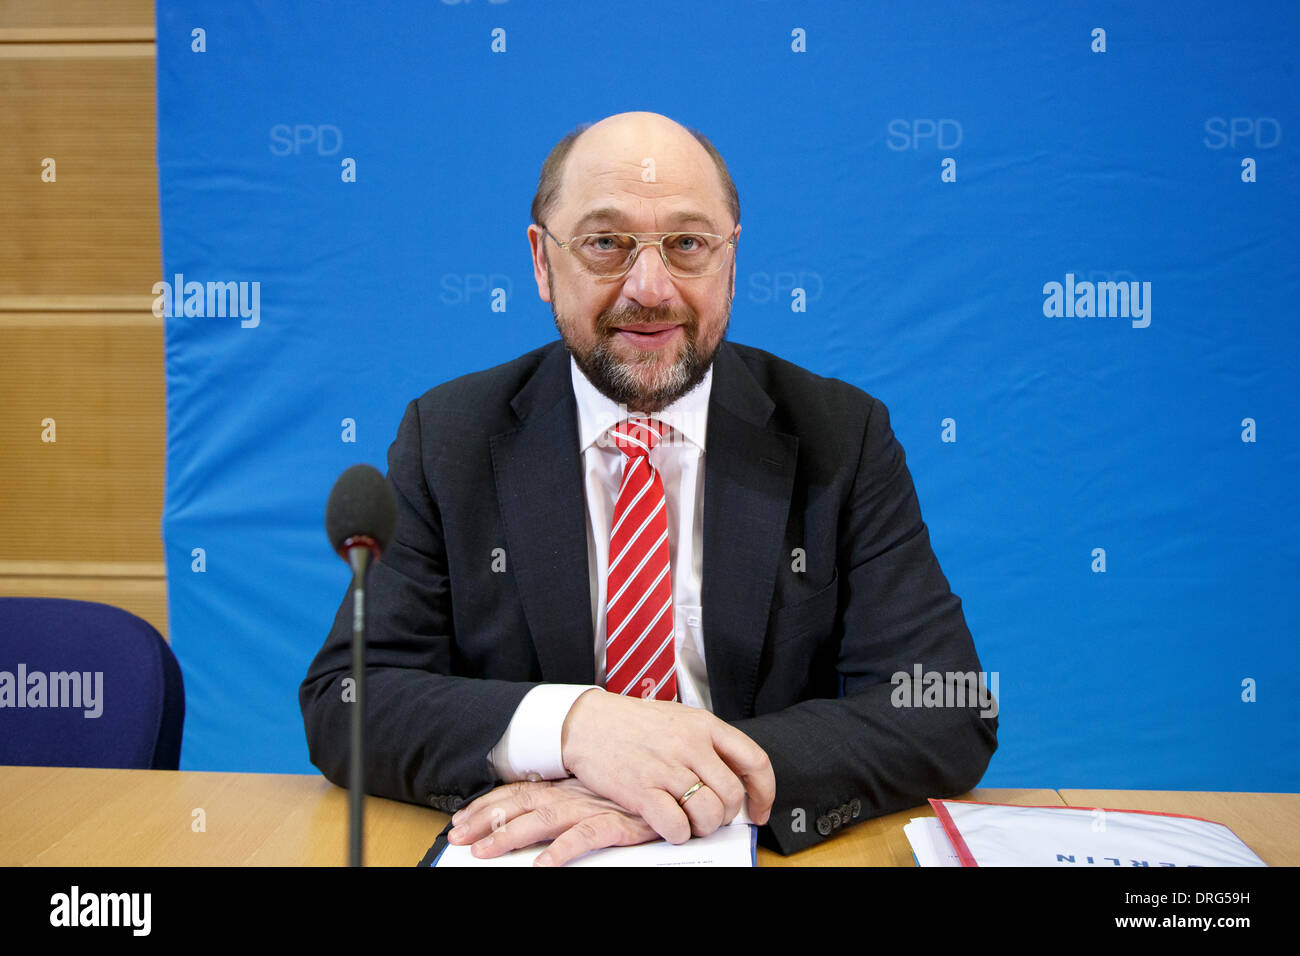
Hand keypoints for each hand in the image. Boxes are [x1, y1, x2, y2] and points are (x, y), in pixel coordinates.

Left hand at [447, 778, 658, 865]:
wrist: (677, 784)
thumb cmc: (635, 791)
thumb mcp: (593, 792)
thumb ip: (565, 800)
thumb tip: (529, 816)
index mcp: (566, 786)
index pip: (518, 792)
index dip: (488, 805)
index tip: (461, 819)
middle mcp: (574, 794)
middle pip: (521, 805)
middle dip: (486, 821)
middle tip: (460, 838)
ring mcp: (594, 808)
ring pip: (544, 820)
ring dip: (512, 835)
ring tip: (487, 851)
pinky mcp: (618, 823)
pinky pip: (586, 837)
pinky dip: (563, 850)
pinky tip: (544, 864)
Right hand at [560, 688, 774, 843]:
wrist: (586, 722)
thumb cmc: (632, 723)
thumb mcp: (679, 719)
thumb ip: (707, 743)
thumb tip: (736, 778)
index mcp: (704, 725)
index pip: (754, 760)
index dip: (764, 792)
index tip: (760, 809)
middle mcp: (690, 745)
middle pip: (732, 795)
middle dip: (727, 815)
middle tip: (711, 816)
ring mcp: (666, 768)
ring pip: (709, 814)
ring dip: (703, 827)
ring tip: (690, 821)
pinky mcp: (642, 790)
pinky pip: (677, 826)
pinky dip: (678, 833)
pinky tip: (669, 825)